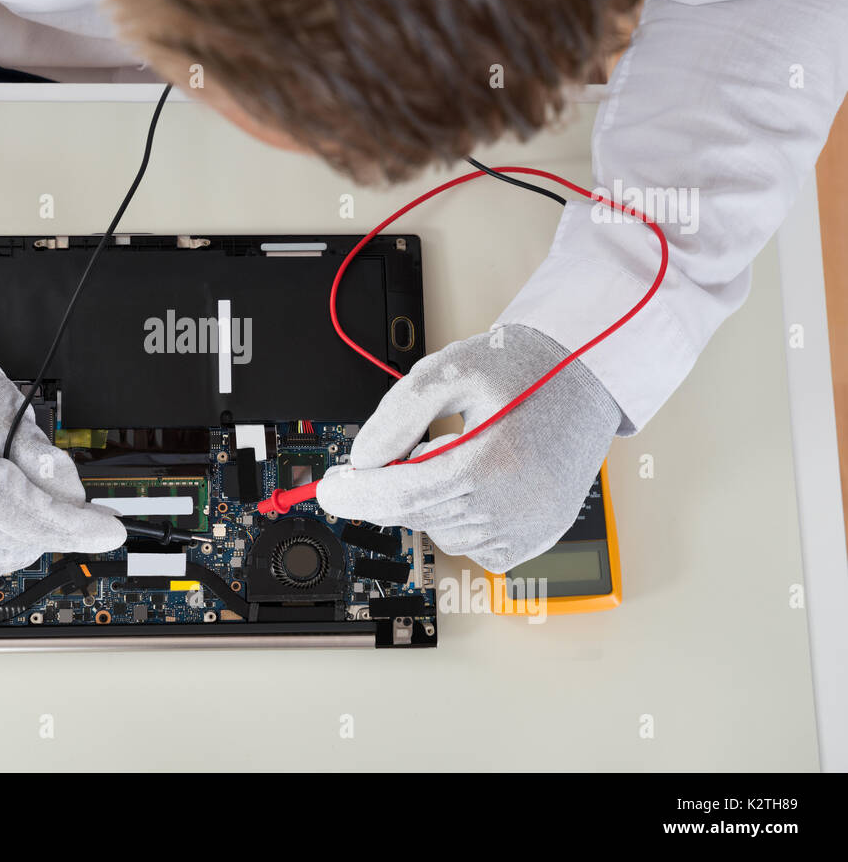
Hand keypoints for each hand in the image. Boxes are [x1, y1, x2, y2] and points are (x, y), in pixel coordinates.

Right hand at [0, 315, 124, 583]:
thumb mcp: (1, 400)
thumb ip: (40, 455)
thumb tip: (71, 496)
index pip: (38, 520)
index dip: (81, 528)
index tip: (109, 531)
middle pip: (19, 542)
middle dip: (54, 523)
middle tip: (67, 494)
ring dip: (19, 544)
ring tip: (29, 507)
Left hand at [317, 325, 620, 572]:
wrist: (586, 379)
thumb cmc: (523, 369)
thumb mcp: (451, 370)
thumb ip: (399, 415)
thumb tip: (363, 459)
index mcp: (494, 460)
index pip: (403, 493)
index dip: (357, 493)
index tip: (329, 489)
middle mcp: (516, 503)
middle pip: (415, 513)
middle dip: (390, 485)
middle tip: (396, 452)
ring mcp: (529, 527)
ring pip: (439, 532)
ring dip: (429, 500)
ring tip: (458, 452)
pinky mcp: (536, 538)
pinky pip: (472, 545)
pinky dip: (459, 518)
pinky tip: (477, 481)